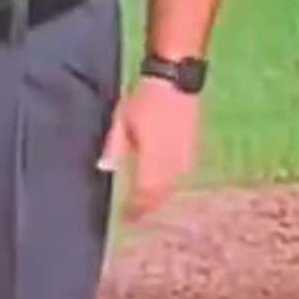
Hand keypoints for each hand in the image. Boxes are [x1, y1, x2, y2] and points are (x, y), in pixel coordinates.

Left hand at [98, 75, 203, 221]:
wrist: (176, 80)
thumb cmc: (145, 99)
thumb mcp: (121, 121)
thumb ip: (114, 147)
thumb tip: (106, 169)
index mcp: (152, 159)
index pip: (144, 194)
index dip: (135, 209)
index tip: (126, 218)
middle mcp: (172, 164)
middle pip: (160, 195)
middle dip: (148, 206)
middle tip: (136, 215)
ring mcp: (186, 158)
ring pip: (172, 188)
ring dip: (160, 197)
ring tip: (148, 204)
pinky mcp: (193, 151)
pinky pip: (180, 177)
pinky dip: (170, 185)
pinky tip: (163, 185)